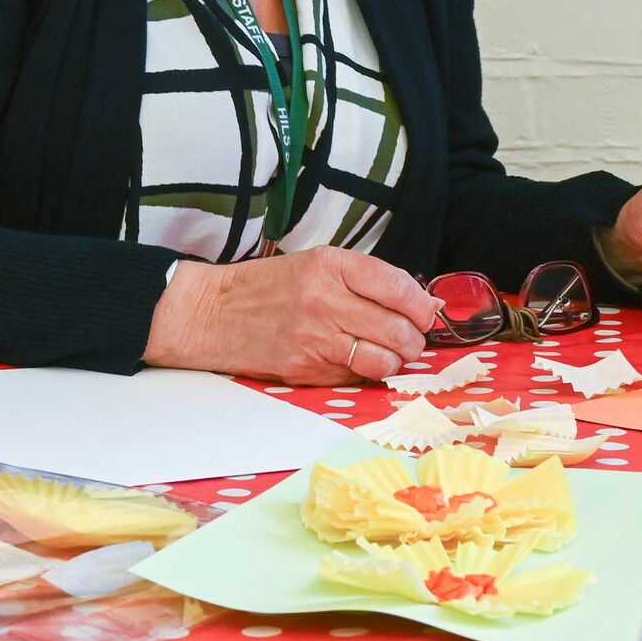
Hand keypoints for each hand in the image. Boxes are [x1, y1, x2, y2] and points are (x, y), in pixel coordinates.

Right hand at [144, 247, 439, 384]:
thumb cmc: (269, 286)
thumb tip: (418, 299)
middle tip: (414, 339)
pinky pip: (355, 376)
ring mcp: (315, 337)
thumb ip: (365, 278)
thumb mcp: (316, 264)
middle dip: (415, 339)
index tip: (429, 312)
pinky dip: (367, 373)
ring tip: (393, 355)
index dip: (422, 305)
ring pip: (382, 359)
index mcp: (331, 265)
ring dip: (397, 361)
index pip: (397, 286)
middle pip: (397, 328)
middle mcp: (325, 300)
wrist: (212, 312)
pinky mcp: (304, 368)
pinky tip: (361, 363)